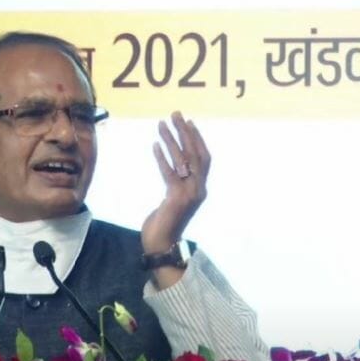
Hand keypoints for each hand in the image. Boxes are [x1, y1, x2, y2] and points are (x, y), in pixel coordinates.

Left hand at [141, 111, 210, 287]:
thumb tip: (173, 167)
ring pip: (183, 161)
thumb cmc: (164, 223)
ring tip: (161, 125)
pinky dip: (162, 158)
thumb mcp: (173, 200)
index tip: (188, 122)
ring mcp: (189, 194)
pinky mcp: (176, 199)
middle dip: (185, 132)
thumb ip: (176, 184)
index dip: (198, 139)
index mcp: (200, 189)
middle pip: (196, 154)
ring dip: (172, 140)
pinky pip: (170, 173)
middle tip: (175, 115)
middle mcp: (199, 189)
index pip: (204, 158)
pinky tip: (155, 145)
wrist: (162, 245)